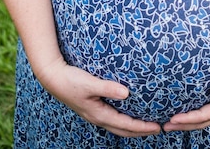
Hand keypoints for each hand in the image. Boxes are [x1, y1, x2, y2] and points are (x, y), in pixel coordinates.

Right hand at [38, 56, 161, 137]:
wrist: (52, 77)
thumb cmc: (70, 80)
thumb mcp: (90, 83)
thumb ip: (108, 88)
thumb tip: (127, 93)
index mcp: (99, 114)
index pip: (125, 125)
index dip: (142, 127)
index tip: (157, 127)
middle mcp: (98, 117)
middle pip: (123, 130)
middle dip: (140, 131)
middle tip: (157, 129)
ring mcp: (94, 113)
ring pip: (117, 125)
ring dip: (132, 127)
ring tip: (145, 124)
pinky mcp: (92, 107)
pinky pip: (112, 118)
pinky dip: (123, 119)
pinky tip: (126, 112)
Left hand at [163, 45, 209, 131]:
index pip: (205, 115)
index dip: (188, 119)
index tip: (173, 119)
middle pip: (201, 120)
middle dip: (183, 124)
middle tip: (165, 125)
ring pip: (202, 114)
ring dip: (187, 118)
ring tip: (170, 119)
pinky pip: (204, 103)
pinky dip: (192, 107)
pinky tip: (182, 102)